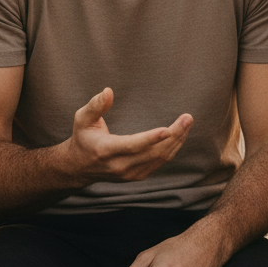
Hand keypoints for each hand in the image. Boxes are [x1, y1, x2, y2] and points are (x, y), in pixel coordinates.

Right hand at [58, 88, 192, 187]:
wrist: (79, 166)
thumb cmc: (83, 137)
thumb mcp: (82, 118)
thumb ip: (96, 105)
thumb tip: (108, 91)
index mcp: (106, 150)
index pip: (132, 146)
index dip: (151, 138)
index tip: (167, 129)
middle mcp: (120, 166)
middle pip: (153, 152)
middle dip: (173, 135)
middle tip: (188, 118)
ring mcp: (130, 173)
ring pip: (160, 159)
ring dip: (177, 141)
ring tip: (187, 122)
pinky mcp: (137, 176)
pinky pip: (159, 162)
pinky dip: (172, 148)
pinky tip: (180, 134)